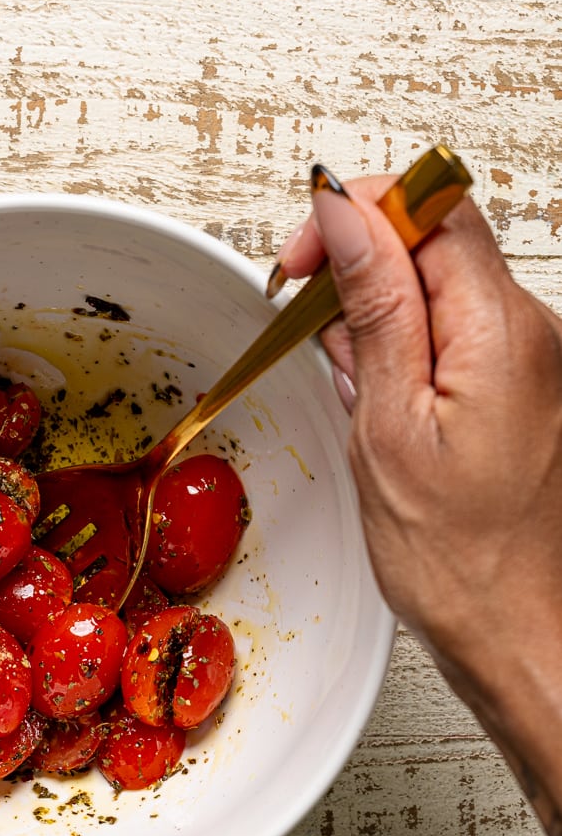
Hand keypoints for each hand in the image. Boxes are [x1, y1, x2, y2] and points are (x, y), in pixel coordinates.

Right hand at [276, 174, 561, 835]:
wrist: (516, 630)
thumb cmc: (459, 558)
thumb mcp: (388, 424)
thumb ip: (372, 306)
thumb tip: (346, 216)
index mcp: (502, 331)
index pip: (433, 206)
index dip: (359, 212)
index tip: (305, 257)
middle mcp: (529, 332)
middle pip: (436, 238)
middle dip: (361, 265)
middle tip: (314, 325)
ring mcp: (527, 359)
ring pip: (437, 287)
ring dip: (378, 316)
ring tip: (355, 389)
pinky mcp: (515, 387)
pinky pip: (450, 335)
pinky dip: (402, 354)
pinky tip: (380, 406)